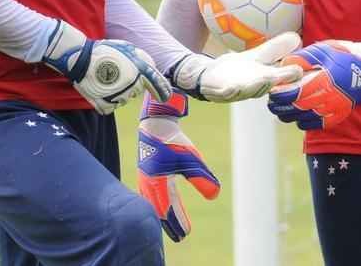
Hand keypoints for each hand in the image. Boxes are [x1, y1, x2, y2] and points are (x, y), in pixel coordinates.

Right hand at [42, 20, 171, 113]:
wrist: (81, 59)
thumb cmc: (105, 51)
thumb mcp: (127, 48)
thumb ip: (142, 59)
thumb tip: (152, 68)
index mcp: (140, 71)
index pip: (157, 84)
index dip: (163, 91)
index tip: (165, 97)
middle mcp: (133, 85)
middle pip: (137, 91)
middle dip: (130, 84)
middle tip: (115, 73)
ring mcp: (120, 96)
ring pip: (123, 99)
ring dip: (117, 92)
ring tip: (105, 79)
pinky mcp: (107, 105)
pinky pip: (110, 106)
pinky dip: (105, 100)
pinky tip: (99, 88)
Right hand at [137, 93, 219, 241]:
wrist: (156, 123)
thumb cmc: (174, 140)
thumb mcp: (192, 159)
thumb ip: (203, 177)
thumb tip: (215, 195)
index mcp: (158, 183)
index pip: (168, 209)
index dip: (177, 222)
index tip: (186, 234)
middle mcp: (149, 184)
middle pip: (159, 210)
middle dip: (170, 223)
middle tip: (180, 236)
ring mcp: (145, 179)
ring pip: (153, 204)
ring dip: (163, 215)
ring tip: (172, 223)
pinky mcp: (146, 173)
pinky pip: (150, 196)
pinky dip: (156, 205)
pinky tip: (162, 205)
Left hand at [170, 31, 304, 101]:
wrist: (211, 76)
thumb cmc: (239, 69)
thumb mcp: (259, 56)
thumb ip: (276, 48)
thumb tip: (297, 37)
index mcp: (265, 78)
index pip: (281, 77)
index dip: (290, 76)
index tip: (300, 69)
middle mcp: (254, 87)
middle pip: (266, 85)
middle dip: (273, 80)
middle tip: (280, 74)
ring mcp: (238, 91)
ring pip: (249, 91)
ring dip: (256, 86)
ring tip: (264, 78)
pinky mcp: (222, 92)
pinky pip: (227, 94)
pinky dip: (230, 92)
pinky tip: (232, 87)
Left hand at [267, 26, 360, 129]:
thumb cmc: (345, 54)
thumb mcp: (322, 50)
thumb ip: (302, 58)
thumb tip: (283, 65)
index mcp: (324, 82)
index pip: (294, 95)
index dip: (280, 96)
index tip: (271, 93)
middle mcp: (329, 99)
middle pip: (297, 110)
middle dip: (281, 108)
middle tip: (272, 104)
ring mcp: (335, 109)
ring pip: (305, 120)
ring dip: (290, 117)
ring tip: (281, 110)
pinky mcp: (340, 114)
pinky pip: (318, 124)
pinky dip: (305, 122)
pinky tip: (299, 116)